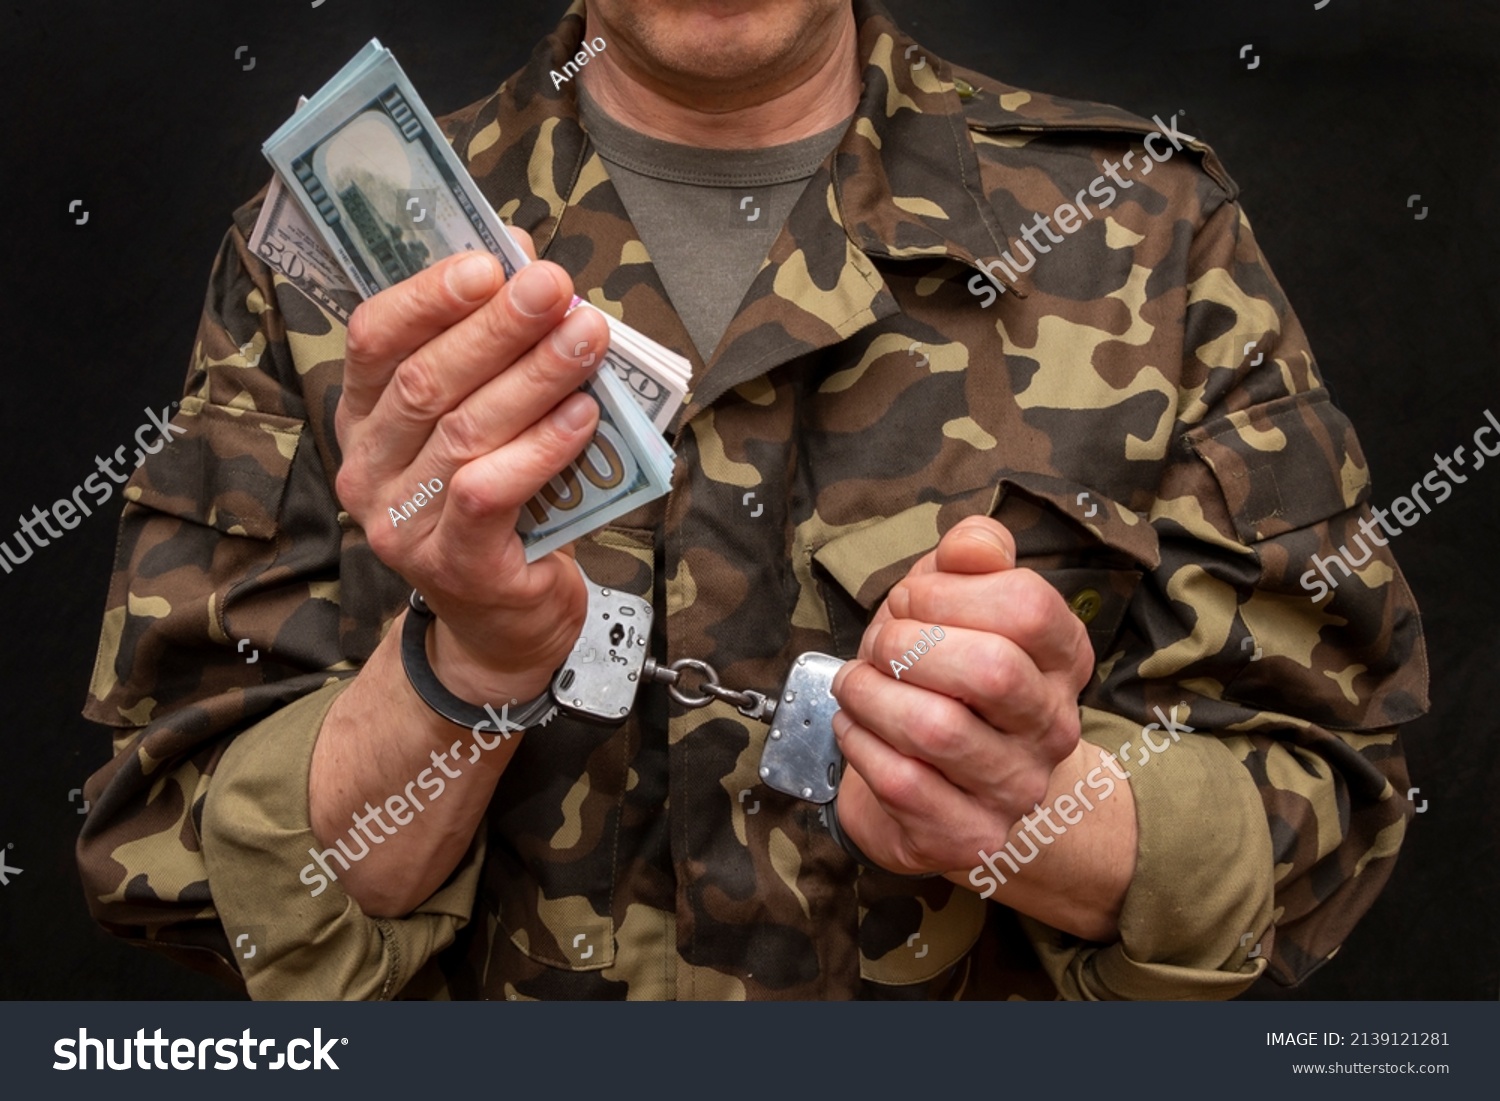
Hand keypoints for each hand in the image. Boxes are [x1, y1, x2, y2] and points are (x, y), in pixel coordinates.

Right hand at [333, 232, 610, 701]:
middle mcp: (368, 468)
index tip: (491, 260)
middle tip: (557, 288)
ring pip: (464, 432)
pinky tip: (583, 417)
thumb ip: (494, 349)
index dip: (429, 294)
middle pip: (426, 380)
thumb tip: (525, 261)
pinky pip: (490, 492)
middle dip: (498, 327)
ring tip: (586, 338)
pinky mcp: (452, 563)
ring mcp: (402, 522)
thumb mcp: (489, 419)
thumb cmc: (501, 504)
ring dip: (533, 377)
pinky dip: (540, 449)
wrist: (505, 618)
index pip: (375, 338)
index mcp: (364, 417)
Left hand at [829, 516, 1094, 876]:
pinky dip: (860, 744)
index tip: (910, 600)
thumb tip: (974, 544)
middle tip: (878, 646)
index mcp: (1064, 657)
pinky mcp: (971, 836)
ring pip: (937, 730)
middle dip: (906, 645)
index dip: (950, 592)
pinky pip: (903, 783)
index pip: (1028, 606)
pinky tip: (854, 728)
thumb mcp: (953, 598)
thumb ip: (970, 555)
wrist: (941, 781)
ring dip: (871, 695)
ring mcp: (1017, 787)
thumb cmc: (942, 672)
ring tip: (854, 685)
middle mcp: (1054, 726)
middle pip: (992, 669)